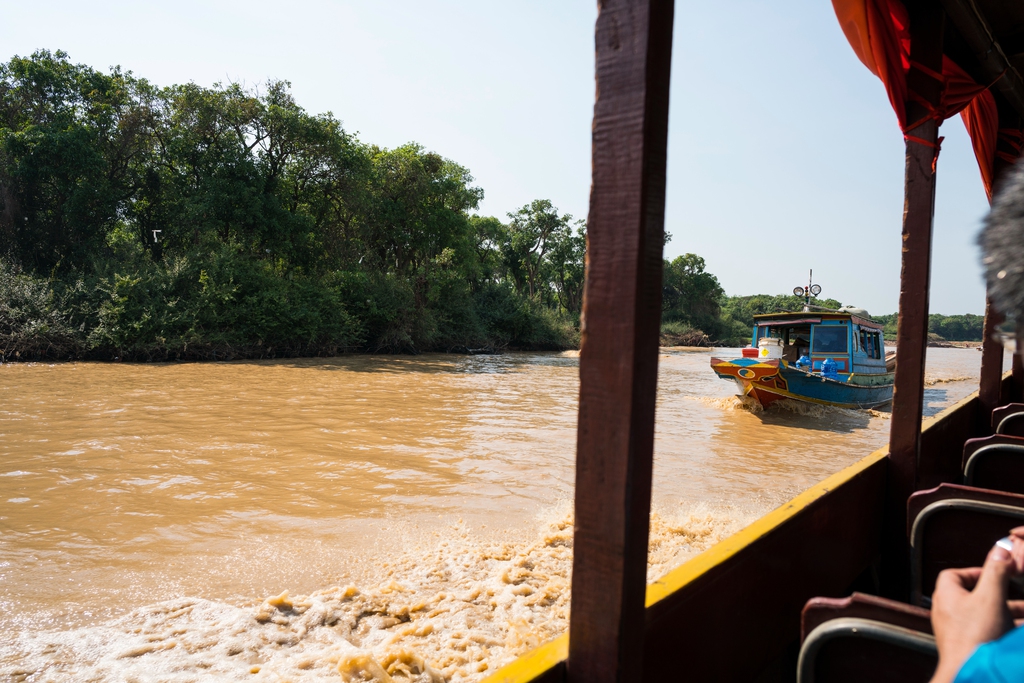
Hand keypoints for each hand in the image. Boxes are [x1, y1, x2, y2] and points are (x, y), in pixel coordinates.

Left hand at [929, 544, 1017, 682]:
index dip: (976, 571)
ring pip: (986, 616)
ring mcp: (956, 631)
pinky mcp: (967, 646)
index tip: (997, 572)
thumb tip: (1001, 548)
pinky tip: (1018, 634)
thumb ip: (997, 572)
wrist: (971, 672)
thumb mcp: (991, 597)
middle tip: (1020, 597)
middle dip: (1002, 595)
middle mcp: (948, 612)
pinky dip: (1004, 630)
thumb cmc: (975, 636)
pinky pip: (988, 633)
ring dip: (1008, 614)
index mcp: (947, 595)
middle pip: (976, 596)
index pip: (954, 574)